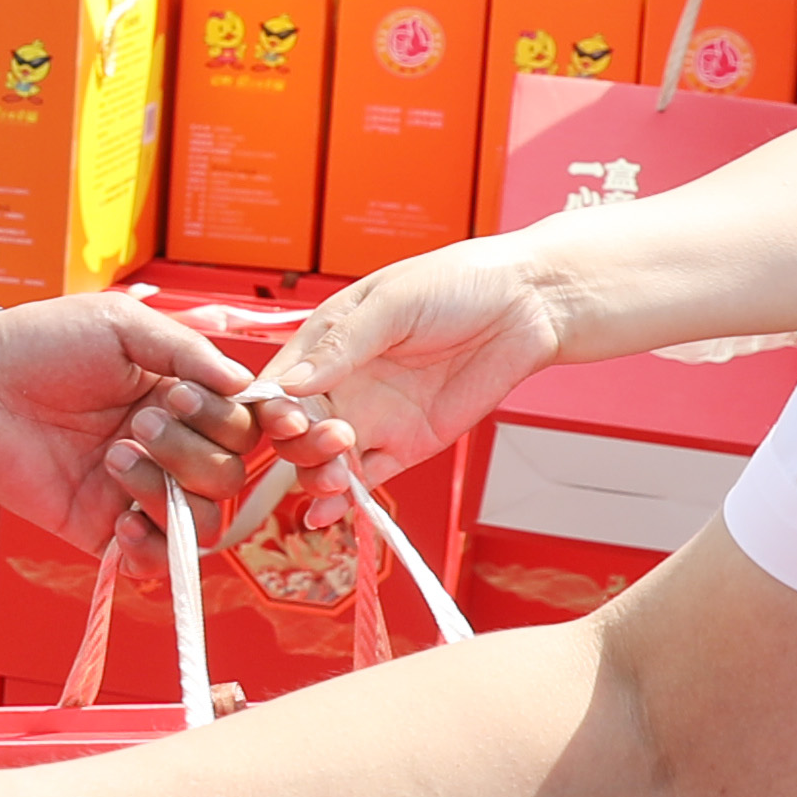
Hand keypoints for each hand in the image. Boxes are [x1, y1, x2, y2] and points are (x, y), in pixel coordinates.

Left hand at [0, 289, 296, 541]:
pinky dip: (151, 550)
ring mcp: (137, 492)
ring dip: (167, 491)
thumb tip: (245, 385)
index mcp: (183, 400)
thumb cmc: (43, 344)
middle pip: (229, 476)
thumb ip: (188, 352)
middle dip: (190, 448)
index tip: (185, 396)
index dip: (231, 420)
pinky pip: (155, 562)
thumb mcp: (122, 328)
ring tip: (116, 456)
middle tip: (139, 420)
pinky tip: (120, 522)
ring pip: (202, 520)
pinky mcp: (102, 529)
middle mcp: (170, 449)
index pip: (243, 428)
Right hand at [262, 235, 582, 475]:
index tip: (286, 418)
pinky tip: (328, 511)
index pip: (276, 387)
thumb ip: (341, 346)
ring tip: (338, 474)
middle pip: (293, 432)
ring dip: (317, 476)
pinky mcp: (405, 446)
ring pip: (323, 462)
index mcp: (325, 343)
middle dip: (298, 446)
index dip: (269, 410)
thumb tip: (289, 384)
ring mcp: (373, 418)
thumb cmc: (459, 284)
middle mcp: (342, 385)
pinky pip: (365, 481)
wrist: (526, 306)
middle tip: (332, 439)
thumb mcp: (392, 303)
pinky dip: (343, 501)